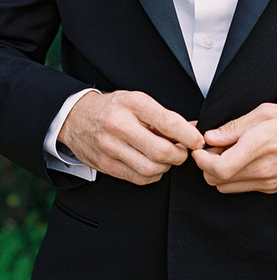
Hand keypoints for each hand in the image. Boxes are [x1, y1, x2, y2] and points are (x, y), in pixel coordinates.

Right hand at [58, 90, 203, 184]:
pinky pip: (139, 178)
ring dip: (166, 167)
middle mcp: (120, 125)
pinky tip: (152, 166)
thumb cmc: (113, 108)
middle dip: (179, 156)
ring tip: (166, 158)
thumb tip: (193, 129)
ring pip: (151, 169)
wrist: (75, 117)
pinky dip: (153, 176)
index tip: (197, 141)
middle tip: (182, 152)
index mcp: (133, 104)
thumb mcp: (137, 101)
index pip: (169, 123)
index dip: (189, 136)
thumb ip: (165, 116)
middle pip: (161, 151)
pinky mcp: (105, 165)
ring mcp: (110, 147)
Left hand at [192, 103, 276, 193]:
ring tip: (227, 153)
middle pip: (216, 180)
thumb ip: (235, 126)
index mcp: (258, 145)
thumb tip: (212, 136)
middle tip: (211, 148)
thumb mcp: (267, 112)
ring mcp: (268, 182)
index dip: (201, 160)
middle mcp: (262, 169)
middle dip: (206, 165)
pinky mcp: (272, 188)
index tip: (199, 148)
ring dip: (219, 173)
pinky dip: (234, 177)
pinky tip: (241, 160)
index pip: (217, 168)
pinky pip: (242, 187)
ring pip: (226, 187)